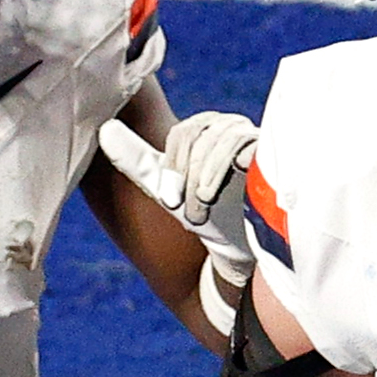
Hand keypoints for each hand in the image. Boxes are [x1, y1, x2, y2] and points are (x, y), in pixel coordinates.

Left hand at [96, 108, 260, 314]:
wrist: (240, 248)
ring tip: (209, 207)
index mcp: (205, 130)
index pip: (183, 134)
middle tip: (193, 209)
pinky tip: (237, 178)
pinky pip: (246, 144)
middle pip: (199, 135)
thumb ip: (136, 160)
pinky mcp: (272, 152)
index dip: (174, 167)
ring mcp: (253, 138)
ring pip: (220, 141)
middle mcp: (230, 127)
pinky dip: (232, 165)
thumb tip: (105, 129)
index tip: (174, 201)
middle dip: (189, 176)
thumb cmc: (205, 216)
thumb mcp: (165, 189)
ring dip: (207, 180)